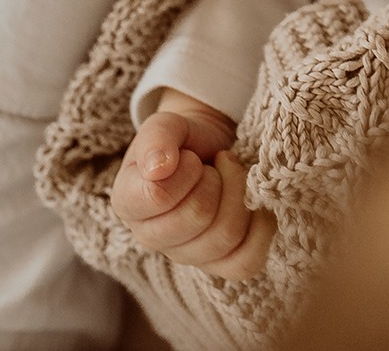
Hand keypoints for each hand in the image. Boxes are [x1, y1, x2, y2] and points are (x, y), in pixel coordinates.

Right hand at [111, 90, 273, 279]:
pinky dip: (259, 230)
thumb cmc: (183, 141)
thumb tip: (158, 168)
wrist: (209, 150)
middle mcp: (152, 237)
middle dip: (216, 180)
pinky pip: (244, 263)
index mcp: (129, 204)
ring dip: (238, 196)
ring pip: (224, 237)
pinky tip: (254, 205)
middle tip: (214, 168)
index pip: (159, 196)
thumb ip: (157, 137)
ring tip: (231, 180)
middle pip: (197, 216)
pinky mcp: (219, 264)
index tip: (191, 158)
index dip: (186, 170)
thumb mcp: (167, 125)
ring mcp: (186, 255)